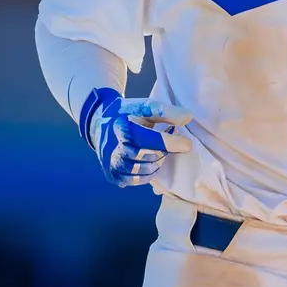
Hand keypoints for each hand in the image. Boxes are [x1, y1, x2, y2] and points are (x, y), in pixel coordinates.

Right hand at [78, 88, 193, 187]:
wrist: (99, 125)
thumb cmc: (126, 115)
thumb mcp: (143, 106)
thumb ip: (166, 111)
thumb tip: (187, 117)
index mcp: (122, 127)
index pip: (150, 139)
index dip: (171, 143)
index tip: (187, 143)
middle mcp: (114, 148)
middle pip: (149, 156)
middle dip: (163, 150)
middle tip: (167, 144)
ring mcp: (112, 164)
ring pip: (144, 170)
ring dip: (156, 162)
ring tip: (156, 151)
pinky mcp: (113, 175)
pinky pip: (136, 180)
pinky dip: (147, 173)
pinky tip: (148, 162)